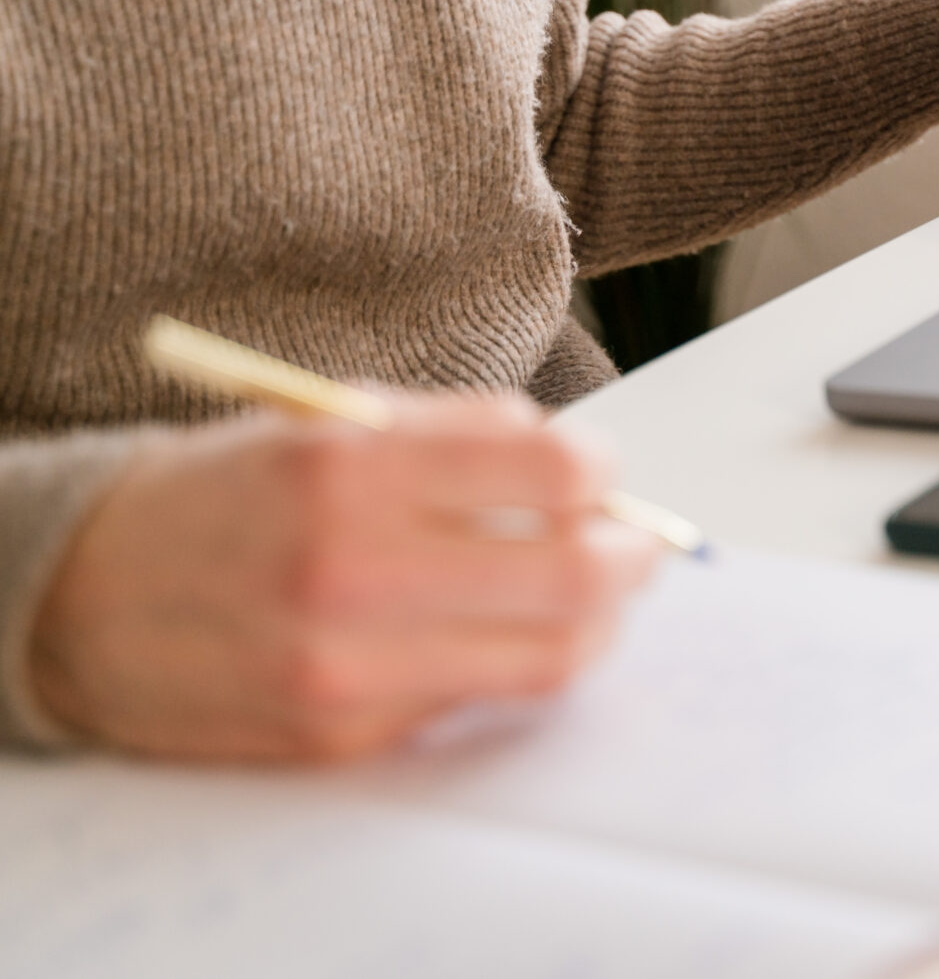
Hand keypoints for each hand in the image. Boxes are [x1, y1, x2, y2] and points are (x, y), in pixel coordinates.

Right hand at [29, 391, 659, 762]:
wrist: (82, 598)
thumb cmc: (224, 496)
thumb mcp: (327, 420)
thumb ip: (458, 435)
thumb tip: (583, 469)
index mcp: (350, 465)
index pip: (550, 469)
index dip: (602, 471)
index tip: (602, 474)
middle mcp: (351, 568)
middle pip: (573, 576)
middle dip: (632, 555)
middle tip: (639, 543)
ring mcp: (348, 665)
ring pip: (548, 657)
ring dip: (598, 620)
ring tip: (595, 591)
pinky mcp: (345, 734)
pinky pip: (479, 701)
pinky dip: (516, 662)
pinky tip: (507, 632)